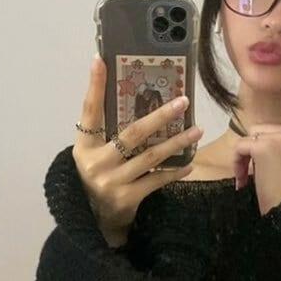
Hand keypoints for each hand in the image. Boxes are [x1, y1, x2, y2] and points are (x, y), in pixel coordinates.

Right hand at [73, 55, 203, 244]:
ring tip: (196, 130)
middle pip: (132, 134)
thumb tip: (130, 98)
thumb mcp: (93, 154)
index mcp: (84, 146)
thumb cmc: (98, 178)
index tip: (100, 60)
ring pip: (150, 157)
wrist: (94, 220)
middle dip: (160, 116)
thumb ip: (106, 132)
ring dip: (176, 143)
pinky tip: (189, 163)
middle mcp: (96, 162)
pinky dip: (174, 172)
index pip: (89, 110)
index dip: (94, 86)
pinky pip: (156, 181)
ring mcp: (112, 181)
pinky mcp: (127, 198)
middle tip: (183, 102)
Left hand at [232, 51, 280, 215]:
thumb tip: (253, 141)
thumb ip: (276, 143)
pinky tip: (246, 180)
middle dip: (252, 150)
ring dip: (243, 158)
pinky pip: (241, 147)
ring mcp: (280, 137)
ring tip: (253, 178)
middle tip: (259, 173)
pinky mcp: (265, 146)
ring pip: (248, 137)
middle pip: (258, 127)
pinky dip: (238, 164)